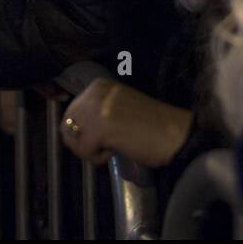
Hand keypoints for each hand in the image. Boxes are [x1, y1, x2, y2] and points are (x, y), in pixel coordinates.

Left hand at [59, 78, 193, 167]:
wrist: (174, 134)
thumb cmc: (152, 125)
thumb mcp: (118, 107)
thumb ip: (96, 111)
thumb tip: (74, 128)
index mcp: (99, 85)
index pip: (72, 111)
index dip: (83, 129)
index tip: (104, 135)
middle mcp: (95, 92)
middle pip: (67, 124)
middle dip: (82, 140)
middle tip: (106, 145)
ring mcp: (96, 109)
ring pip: (72, 138)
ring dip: (88, 149)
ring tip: (111, 147)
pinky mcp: (100, 128)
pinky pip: (84, 151)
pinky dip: (98, 158)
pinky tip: (115, 151)